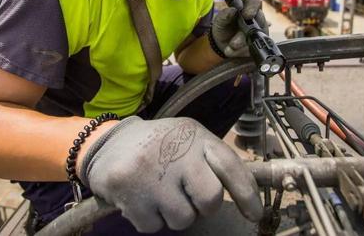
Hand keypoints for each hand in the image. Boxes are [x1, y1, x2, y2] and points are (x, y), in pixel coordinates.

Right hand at [79, 116, 262, 232]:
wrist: (107, 143)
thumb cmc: (158, 145)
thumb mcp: (188, 139)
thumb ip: (213, 161)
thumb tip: (248, 194)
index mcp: (195, 136)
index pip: (229, 165)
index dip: (247, 193)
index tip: (255, 214)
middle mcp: (176, 152)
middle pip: (210, 199)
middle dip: (203, 206)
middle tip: (189, 197)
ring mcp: (152, 173)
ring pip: (183, 219)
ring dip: (175, 214)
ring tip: (161, 194)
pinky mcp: (128, 191)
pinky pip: (154, 227)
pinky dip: (150, 219)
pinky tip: (142, 199)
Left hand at [211, 0, 267, 57]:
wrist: (221, 43)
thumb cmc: (223, 26)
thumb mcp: (220, 20)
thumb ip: (225, 14)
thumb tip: (233, 10)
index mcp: (247, 7)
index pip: (255, 2)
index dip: (252, 8)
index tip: (246, 15)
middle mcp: (256, 18)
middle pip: (259, 21)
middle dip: (245, 32)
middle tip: (234, 40)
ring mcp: (260, 31)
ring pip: (256, 37)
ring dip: (241, 43)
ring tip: (229, 47)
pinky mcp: (258, 44)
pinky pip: (253, 48)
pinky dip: (240, 51)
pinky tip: (231, 51)